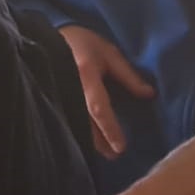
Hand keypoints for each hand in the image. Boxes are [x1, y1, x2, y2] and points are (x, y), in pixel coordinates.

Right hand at [59, 25, 153, 159]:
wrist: (45, 39)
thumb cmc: (82, 44)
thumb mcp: (109, 53)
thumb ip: (128, 75)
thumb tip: (149, 95)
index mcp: (87, 77)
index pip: (100, 109)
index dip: (110, 129)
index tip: (120, 147)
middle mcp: (71, 90)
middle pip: (86, 124)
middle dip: (100, 142)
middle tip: (114, 155)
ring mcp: (59, 96)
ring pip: (75, 126)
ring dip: (90, 141)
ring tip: (104, 152)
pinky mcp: (53, 100)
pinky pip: (67, 120)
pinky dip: (79, 132)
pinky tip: (86, 140)